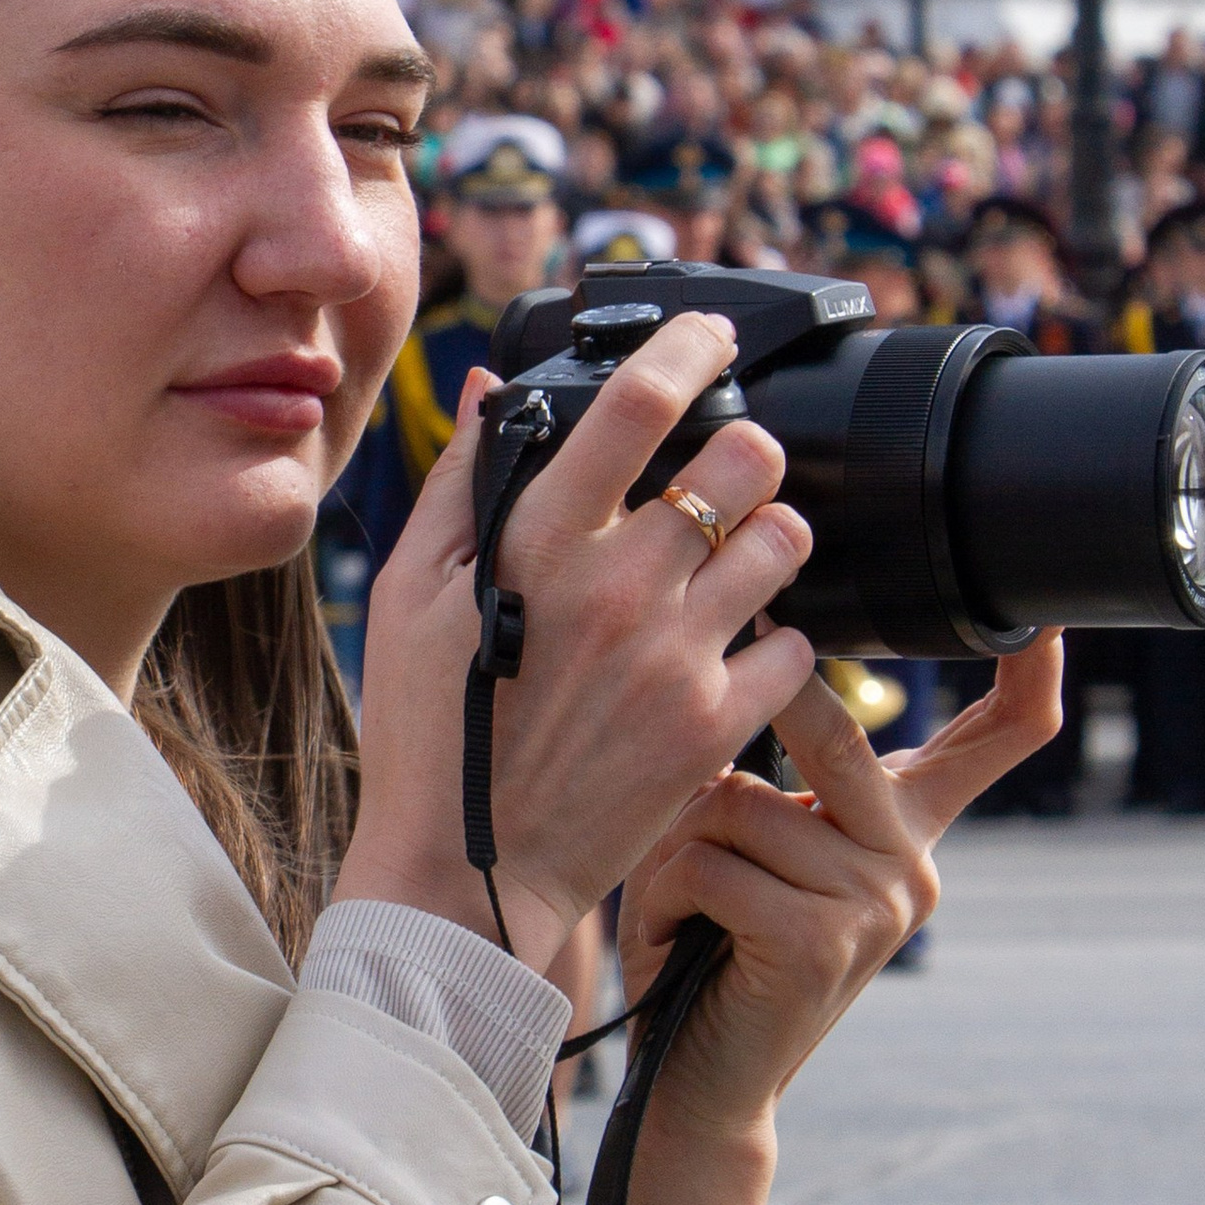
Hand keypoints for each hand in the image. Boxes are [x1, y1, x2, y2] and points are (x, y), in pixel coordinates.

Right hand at [334, 313, 816, 968]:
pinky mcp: (717, 724)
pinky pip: (798, 645)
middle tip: (728, 471)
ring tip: (734, 562)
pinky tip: (733, 648)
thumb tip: (490, 387)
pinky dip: (778, 639)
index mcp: (537, 542)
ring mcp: (677, 657)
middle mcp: (619, 587)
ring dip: (769, 536)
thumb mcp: (406, 598)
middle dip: (747, 450)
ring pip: (785, 542)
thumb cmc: (427, 734)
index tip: (711, 331)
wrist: (466, 874)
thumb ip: (459, 484)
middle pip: (745, 459)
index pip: (638, 402)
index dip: (688, 344)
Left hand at [620, 642, 1066, 1204]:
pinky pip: (711, 864)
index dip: (1029, 673)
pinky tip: (672, 935)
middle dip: (769, 700)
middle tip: (718, 667)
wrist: (704, 1083)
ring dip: (676, 847)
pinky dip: (665, 895)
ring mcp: (876, 907)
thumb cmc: (713, 954)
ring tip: (677, 901)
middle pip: (842, 735)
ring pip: (741, 804)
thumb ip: (784, 782)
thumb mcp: (764, 851)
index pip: (997, 742)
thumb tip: (763, 679)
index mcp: (908, 831)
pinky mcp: (820, 943)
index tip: (1051, 613)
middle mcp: (912, 865)